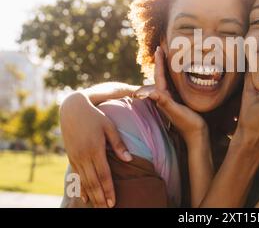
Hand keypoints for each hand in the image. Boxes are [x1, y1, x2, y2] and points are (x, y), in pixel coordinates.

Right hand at [60, 92, 131, 207]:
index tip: (113, 201)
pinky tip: (85, 197)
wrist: (72, 109)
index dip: (108, 189)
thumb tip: (128, 160)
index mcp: (95, 148)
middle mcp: (83, 156)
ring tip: (98, 207)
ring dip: (91, 195)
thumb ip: (118, 144)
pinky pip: (76, 176)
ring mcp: (75, 157)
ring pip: (83, 181)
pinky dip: (81, 188)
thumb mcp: (109, 126)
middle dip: (100, 197)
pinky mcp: (71, 156)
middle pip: (93, 181)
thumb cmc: (95, 116)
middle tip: (107, 209)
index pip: (103, 174)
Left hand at [133, 46, 207, 144]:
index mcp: (164, 97)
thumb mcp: (177, 112)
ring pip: (167, 81)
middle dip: (160, 63)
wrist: (197, 137)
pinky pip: (174, 87)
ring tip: (168, 58)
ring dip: (166, 69)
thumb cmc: (189, 124)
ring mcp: (172, 101)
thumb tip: (149, 93)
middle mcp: (165, 98)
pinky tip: (178, 77)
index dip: (159, 62)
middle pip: (161, 76)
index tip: (158, 48)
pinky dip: (174, 78)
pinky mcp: (179, 103)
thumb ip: (164, 102)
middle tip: (161, 49)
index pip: (159, 76)